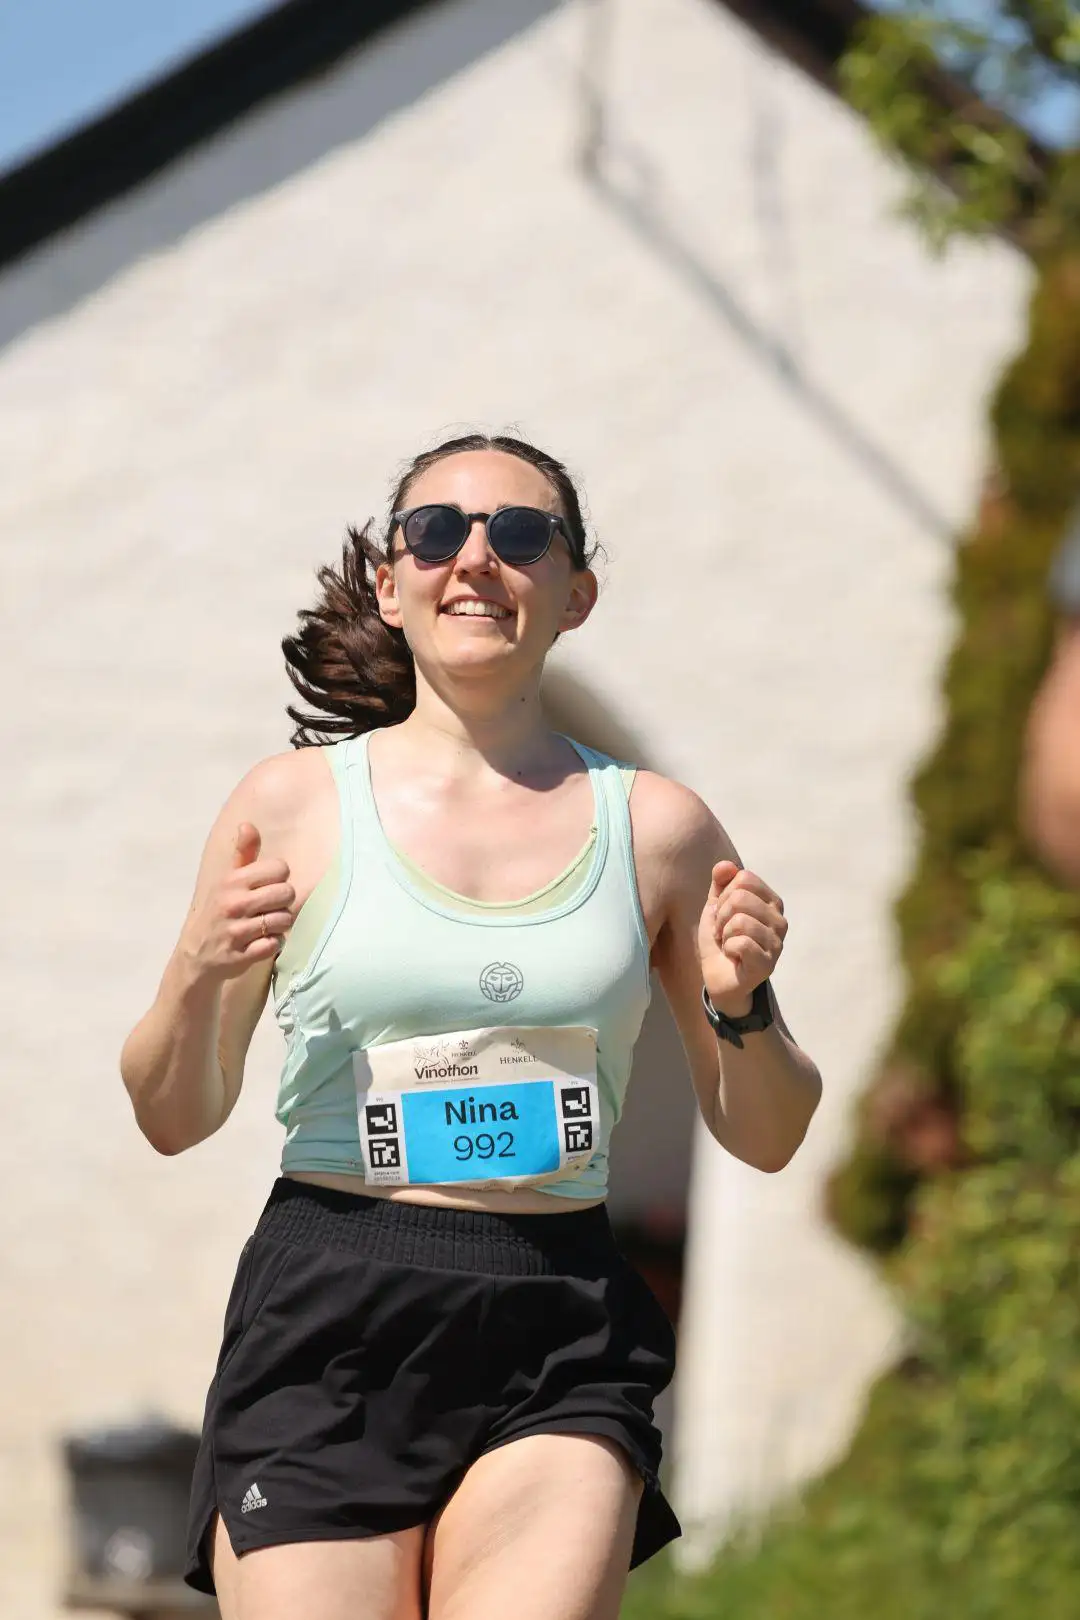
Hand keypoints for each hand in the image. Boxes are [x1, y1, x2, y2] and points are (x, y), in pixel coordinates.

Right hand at [179, 823, 294, 980]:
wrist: (197, 954)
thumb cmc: (218, 910)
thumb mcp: (227, 879)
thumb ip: (243, 853)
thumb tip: (248, 824)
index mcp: (232, 881)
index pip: (279, 868)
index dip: (279, 878)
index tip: (268, 886)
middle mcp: (233, 904)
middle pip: (287, 893)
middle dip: (283, 901)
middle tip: (270, 907)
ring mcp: (237, 931)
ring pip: (284, 920)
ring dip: (280, 924)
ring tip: (266, 925)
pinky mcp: (241, 955)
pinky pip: (275, 944)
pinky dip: (273, 944)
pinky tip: (262, 942)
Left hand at [697, 860, 786, 1015]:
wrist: (719, 976)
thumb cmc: (721, 939)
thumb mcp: (716, 906)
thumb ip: (720, 883)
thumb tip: (725, 865)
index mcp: (771, 902)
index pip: (744, 878)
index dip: (725, 894)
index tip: (723, 913)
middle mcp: (780, 920)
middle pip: (740, 898)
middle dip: (721, 916)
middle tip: (724, 931)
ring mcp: (777, 943)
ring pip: (740, 920)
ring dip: (724, 934)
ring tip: (729, 944)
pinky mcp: (768, 964)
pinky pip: (740, 943)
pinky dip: (729, 949)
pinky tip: (734, 956)